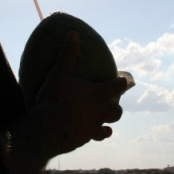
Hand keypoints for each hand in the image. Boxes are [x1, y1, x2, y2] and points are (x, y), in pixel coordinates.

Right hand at [34, 30, 126, 155]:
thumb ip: (68, 53)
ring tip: (107, 128)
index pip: (117, 87)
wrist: (48, 128)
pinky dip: (90, 137)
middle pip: (116, 113)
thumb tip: (73, 33)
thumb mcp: (61, 72)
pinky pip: (90, 139)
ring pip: (106, 130)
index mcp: (98, 95)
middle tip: (113, 106)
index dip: (121, 83)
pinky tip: (85, 137)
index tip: (124, 81)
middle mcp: (99, 113)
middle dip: (116, 109)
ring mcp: (92, 128)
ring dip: (107, 127)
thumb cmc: (57, 98)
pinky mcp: (82, 140)